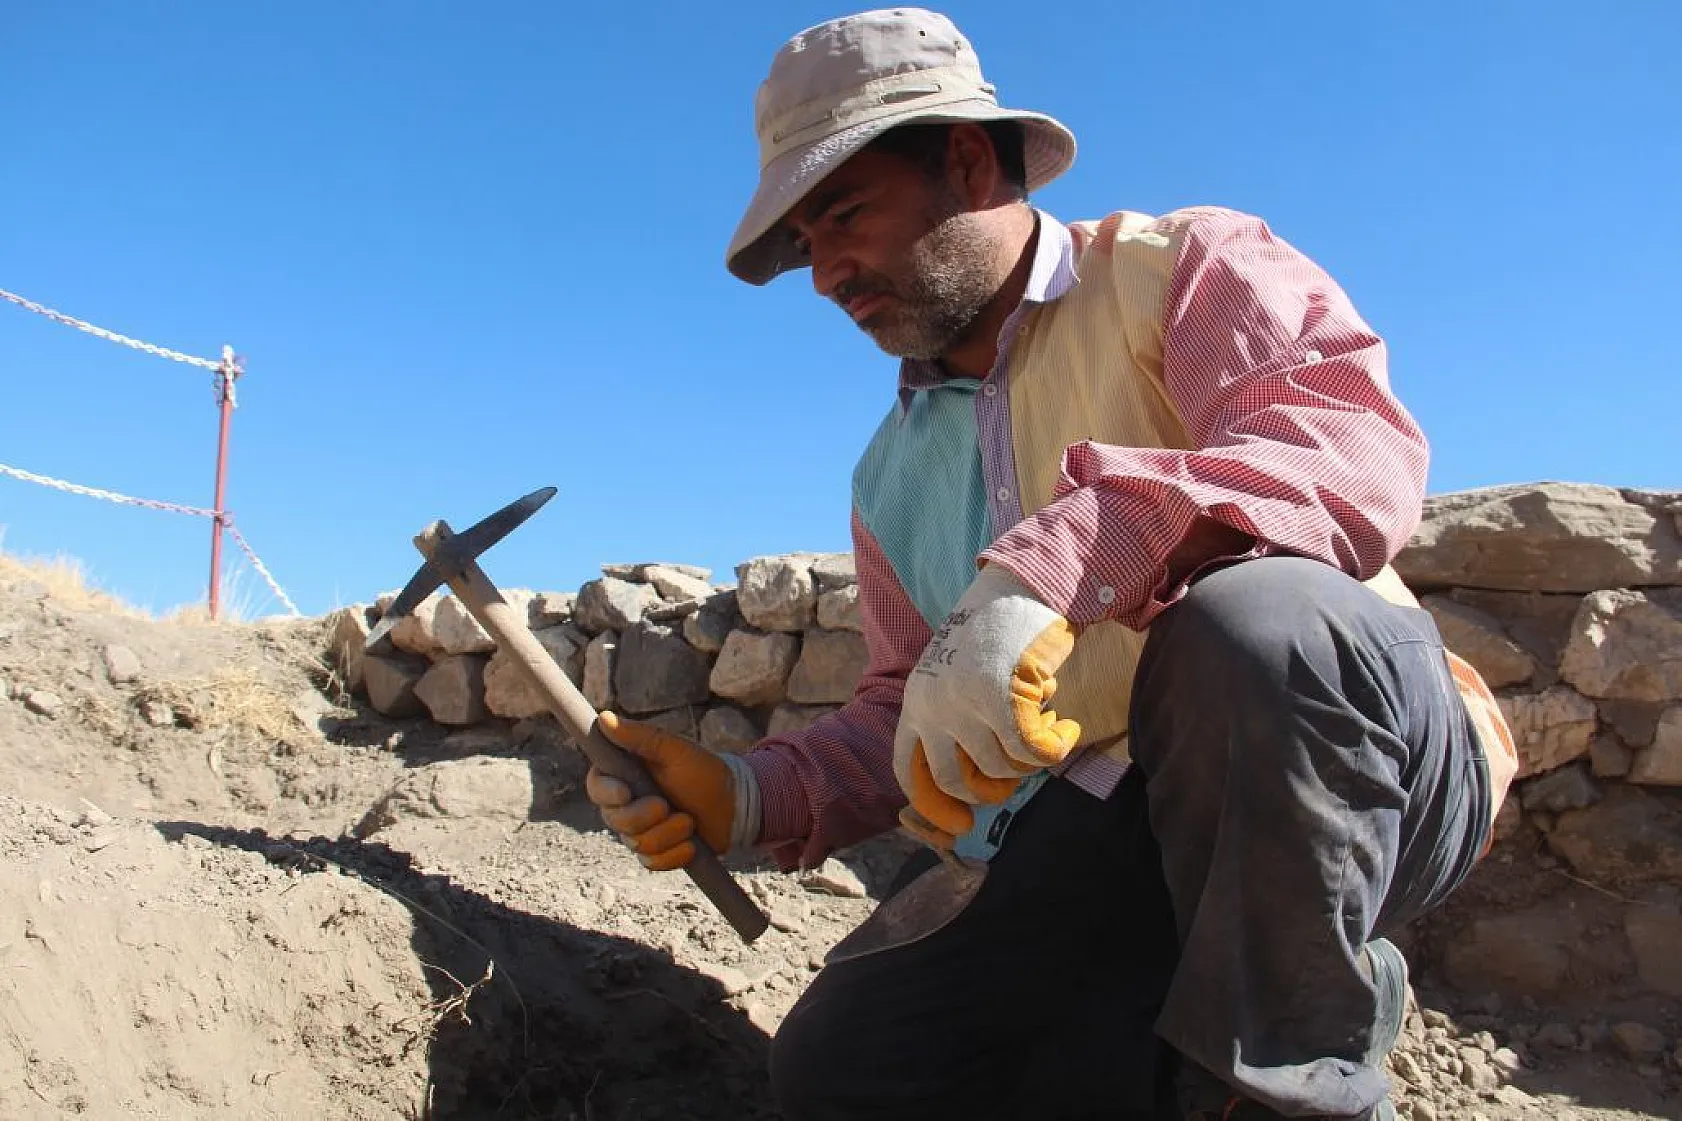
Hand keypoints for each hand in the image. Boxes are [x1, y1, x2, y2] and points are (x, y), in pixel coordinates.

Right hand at [587, 712, 734, 870]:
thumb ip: (641, 737)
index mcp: (626, 775)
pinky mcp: (655, 853)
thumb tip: (604, 718)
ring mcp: (640, 831)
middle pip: (615, 820)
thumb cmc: (705, 771)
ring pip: (637, 843)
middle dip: (644, 816)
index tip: (626, 793)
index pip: (597, 786)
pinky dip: (675, 854)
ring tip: (689, 820)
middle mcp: (627, 804)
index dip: (607, 792)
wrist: (734, 805)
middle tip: (667, 806)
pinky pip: (653, 862)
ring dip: (668, 833)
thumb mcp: (675, 749)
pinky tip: (691, 843)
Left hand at [894, 565, 1081, 837]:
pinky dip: (1056, 745)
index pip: (909, 769)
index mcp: (916, 701)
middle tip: (1018, 771)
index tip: (960, 827)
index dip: (933, 805)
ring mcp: (963, 702)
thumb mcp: (956, 676)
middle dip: (993, 787)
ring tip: (1045, 725)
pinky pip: (1033, 750)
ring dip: (1031, 757)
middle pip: (956, 780)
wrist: (1019, 584)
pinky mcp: (1000, 698)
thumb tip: (975, 785)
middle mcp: (931, 705)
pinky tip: (1066, 727)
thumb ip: (955, 721)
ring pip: (1002, 766)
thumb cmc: (996, 634)